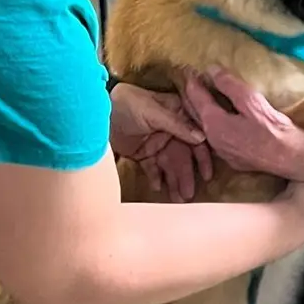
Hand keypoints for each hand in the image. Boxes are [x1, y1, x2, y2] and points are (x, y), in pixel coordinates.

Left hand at [109, 84, 211, 201]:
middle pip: (184, 156)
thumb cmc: (127, 103)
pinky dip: (157, 179)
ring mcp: (158, 143)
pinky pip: (154, 169)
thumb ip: (177, 124)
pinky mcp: (144, 154)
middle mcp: (172, 131)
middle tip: (189, 194)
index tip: (206, 174)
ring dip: (175, 181)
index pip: (196, 137)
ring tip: (179, 199)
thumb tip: (201, 138)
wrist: (96, 112)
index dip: (203, 156)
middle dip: (187, 175)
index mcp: (179, 115)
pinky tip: (158, 188)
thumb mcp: (153, 111)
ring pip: (171, 165)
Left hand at [180, 69, 303, 181]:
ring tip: (200, 99)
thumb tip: (211, 69)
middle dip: (191, 97)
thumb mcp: (250, 100)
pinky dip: (210, 125)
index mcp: (213, 124)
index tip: (188, 70)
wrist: (289, 157)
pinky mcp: (231, 159)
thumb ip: (229, 85)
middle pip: (194, 115)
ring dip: (199, 112)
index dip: (192, 83)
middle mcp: (211, 140)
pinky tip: (217, 121)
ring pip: (203, 128)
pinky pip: (213, 138)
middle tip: (190, 81)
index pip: (196, 99)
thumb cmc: (271, 127)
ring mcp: (221, 152)